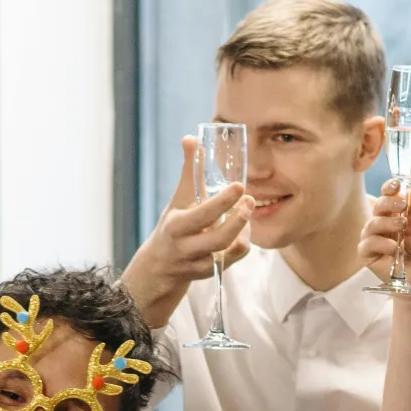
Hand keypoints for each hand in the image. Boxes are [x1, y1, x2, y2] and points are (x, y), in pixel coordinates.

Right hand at [119, 135, 253, 323]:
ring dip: (242, 231)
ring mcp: (200, 263)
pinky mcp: (211, 273)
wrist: (160, 268)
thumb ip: (189, 171)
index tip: (239, 186)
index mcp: (177, 227)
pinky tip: (243, 230)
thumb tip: (191, 138)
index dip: (223, 201)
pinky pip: (234, 258)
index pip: (203, 214)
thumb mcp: (177, 199)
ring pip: (229, 250)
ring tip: (246, 212)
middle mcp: (187, 248)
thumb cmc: (172, 226)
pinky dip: (242, 243)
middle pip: (219, 238)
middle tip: (251, 199)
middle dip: (238, 219)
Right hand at [359, 176, 410, 298]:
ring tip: (402, 227)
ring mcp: (374, 239)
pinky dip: (380, 244)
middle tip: (402, 205)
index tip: (397, 184)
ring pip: (370, 225)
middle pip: (377, 206)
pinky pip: (366, 245)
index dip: (389, 187)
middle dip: (388, 203)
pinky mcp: (369, 255)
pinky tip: (393, 248)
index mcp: (396, 212)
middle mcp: (383, 223)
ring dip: (386, 223)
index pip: (387, 194)